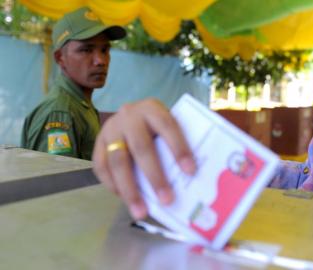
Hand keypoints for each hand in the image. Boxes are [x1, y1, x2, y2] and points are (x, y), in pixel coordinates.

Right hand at [92, 99, 195, 219]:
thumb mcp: (170, 124)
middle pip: (141, 148)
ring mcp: (111, 129)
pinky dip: (113, 186)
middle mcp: (129, 116)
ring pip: (118, 161)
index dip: (179, 148)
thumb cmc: (158, 126)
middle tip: (167, 200)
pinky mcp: (97, 143)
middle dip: (155, 177)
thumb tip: (192, 175)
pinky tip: (125, 200)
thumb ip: (179, 142)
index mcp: (152, 108)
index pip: (168, 127)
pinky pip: (101, 167)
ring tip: (141, 212)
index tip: (190, 171)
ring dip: (130, 190)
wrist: (131, 114)